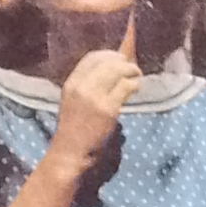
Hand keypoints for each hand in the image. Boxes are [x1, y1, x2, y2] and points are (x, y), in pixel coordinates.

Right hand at [53, 16, 139, 159]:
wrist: (69, 152)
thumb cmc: (74, 128)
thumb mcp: (73, 100)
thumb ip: (86, 85)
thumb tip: (111, 68)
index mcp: (71, 83)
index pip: (91, 57)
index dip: (108, 54)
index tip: (118, 59)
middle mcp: (81, 87)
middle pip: (107, 61)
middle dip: (123, 62)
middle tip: (132, 69)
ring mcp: (94, 97)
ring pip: (118, 71)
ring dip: (132, 71)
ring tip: (136, 77)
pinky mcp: (107, 109)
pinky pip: (126, 86)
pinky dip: (134, 84)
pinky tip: (135, 89)